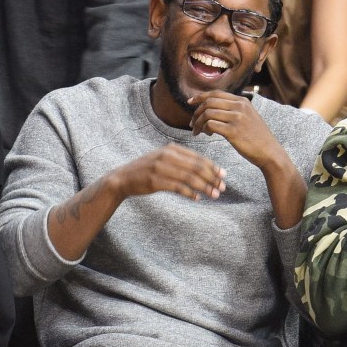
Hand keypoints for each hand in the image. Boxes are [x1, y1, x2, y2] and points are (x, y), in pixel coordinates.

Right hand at [108, 143, 225, 201]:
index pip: (197, 157)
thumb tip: (204, 169)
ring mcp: (160, 168)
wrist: (123, 178)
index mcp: (171, 148)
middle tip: (222, 188)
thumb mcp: (163, 158)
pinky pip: (178, 187)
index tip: (223, 175)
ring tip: (214, 195)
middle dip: (212, 178)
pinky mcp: (155, 181)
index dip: (213, 167)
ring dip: (204, 187)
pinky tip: (197, 198)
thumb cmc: (146, 170)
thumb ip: (181, 161)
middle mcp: (167, 155)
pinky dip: (190, 193)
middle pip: (196, 167)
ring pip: (190, 178)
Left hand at [188, 91, 283, 168]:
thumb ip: (233, 109)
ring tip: (198, 132)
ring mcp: (237, 118)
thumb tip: (211, 108)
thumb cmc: (256, 137)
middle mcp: (239, 106)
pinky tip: (208, 135)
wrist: (270, 152)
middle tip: (192, 124)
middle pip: (208, 102)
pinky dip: (204, 129)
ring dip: (198, 123)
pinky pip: (210, 125)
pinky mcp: (233, 131)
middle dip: (196, 113)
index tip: (190, 102)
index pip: (215, 93)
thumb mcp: (248, 117)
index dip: (200, 97)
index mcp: (242, 101)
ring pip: (207, 114)